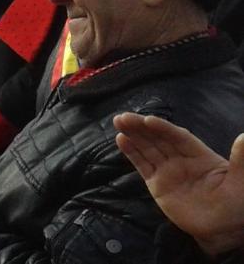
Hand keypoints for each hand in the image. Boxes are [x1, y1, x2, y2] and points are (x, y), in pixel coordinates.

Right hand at [114, 113, 243, 257]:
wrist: (222, 232)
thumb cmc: (237, 205)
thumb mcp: (242, 182)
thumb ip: (241, 159)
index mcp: (200, 156)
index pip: (179, 137)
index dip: (164, 128)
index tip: (148, 120)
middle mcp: (182, 160)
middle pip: (159, 139)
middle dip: (142, 127)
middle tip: (123, 117)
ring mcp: (168, 172)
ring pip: (148, 149)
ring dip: (133, 135)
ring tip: (118, 122)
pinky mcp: (157, 185)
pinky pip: (143, 165)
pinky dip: (132, 153)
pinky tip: (121, 140)